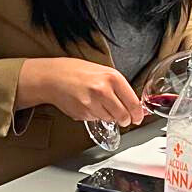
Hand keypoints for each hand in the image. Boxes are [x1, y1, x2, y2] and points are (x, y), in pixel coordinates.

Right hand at [17, 57, 143, 126]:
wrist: (52, 76)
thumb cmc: (76, 71)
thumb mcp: (102, 71)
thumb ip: (118, 87)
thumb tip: (132, 103)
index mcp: (112, 77)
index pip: (133, 102)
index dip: (138, 114)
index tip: (139, 118)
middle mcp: (103, 90)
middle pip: (123, 116)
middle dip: (125, 119)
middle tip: (123, 118)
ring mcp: (92, 103)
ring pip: (109, 119)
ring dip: (108, 116)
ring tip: (98, 104)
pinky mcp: (82, 113)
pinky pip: (95, 119)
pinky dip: (94, 115)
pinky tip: (87, 104)